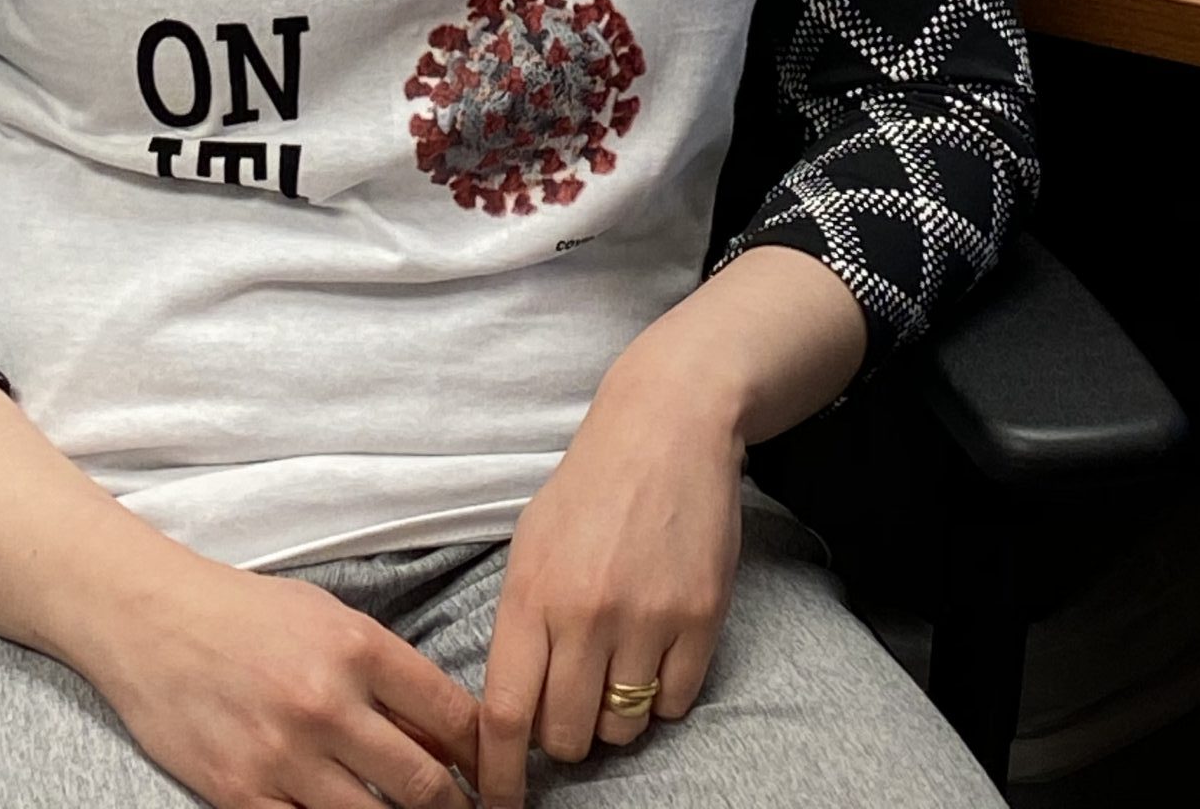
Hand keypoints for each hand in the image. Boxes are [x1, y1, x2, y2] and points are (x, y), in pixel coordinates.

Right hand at [82, 542, 479, 808]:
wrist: (152, 619)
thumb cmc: (246, 612)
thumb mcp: (327, 618)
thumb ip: (386, 672)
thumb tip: (443, 738)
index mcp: (357, 648)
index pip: (451, 715)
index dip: (484, 755)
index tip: (493, 774)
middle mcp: (327, 704)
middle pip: (424, 784)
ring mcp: (283, 756)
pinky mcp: (242, 795)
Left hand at [474, 376, 744, 808]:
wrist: (667, 428)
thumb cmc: (591, 488)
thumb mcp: (531, 544)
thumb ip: (520, 625)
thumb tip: (510, 713)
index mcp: (532, 593)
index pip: (505, 713)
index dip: (499, 772)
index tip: (499, 800)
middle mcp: (586, 613)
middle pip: (566, 736)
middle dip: (564, 737)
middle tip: (571, 702)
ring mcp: (647, 618)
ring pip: (622, 728)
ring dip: (614, 716)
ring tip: (616, 662)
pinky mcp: (700, 618)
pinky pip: (675, 705)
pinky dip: (662, 695)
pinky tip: (655, 648)